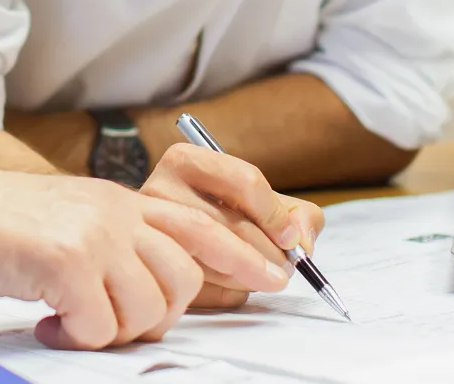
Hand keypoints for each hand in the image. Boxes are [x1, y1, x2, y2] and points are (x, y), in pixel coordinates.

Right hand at [0, 160, 282, 350]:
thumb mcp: (68, 218)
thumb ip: (114, 241)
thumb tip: (156, 287)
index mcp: (119, 200)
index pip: (199, 226)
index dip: (243, 255)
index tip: (275, 276)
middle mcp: (115, 211)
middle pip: (182, 280)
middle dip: (154, 315)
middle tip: (107, 321)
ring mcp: (93, 234)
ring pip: (147, 309)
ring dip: (111, 331)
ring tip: (71, 322)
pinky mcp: (66, 262)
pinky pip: (99, 327)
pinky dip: (75, 338)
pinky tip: (49, 323)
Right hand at [137, 143, 326, 308]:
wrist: (165, 234)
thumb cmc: (223, 213)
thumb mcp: (259, 199)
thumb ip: (295, 213)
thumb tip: (300, 241)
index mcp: (186, 160)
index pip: (245, 181)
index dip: (276, 215)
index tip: (290, 238)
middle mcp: (159, 191)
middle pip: (234, 226)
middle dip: (272, 253)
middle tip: (286, 267)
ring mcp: (152, 233)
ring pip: (219, 262)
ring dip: (255, 277)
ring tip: (265, 276)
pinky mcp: (153, 271)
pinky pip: (206, 290)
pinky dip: (232, 293)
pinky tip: (235, 284)